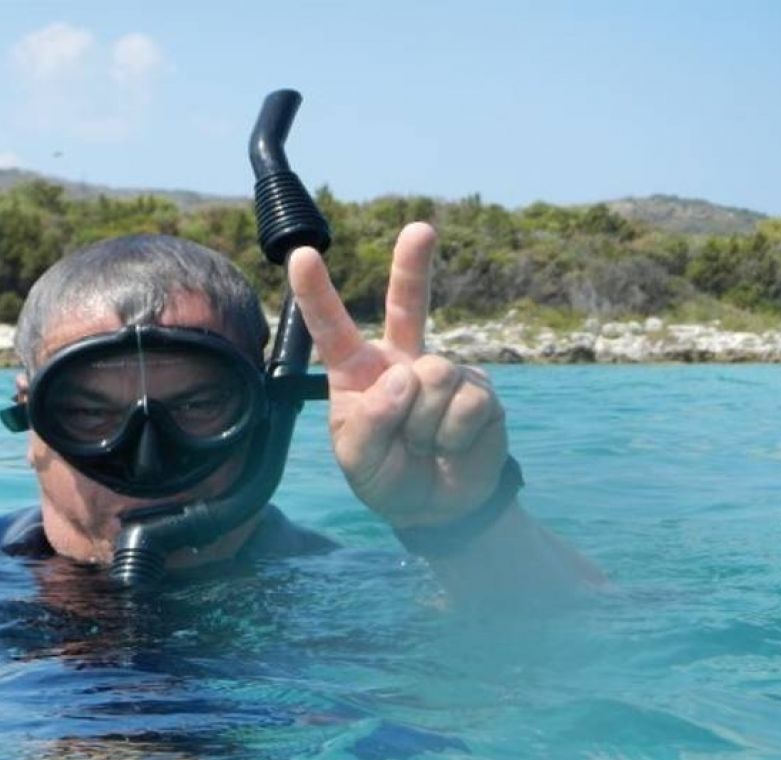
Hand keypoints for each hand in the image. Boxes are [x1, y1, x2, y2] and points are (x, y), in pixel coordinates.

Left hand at [288, 222, 507, 529]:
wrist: (437, 507)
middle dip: (412, 266)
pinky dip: (453, 436)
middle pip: (408, 305)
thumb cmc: (386, 477)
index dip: (317, 293)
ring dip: (425, 424)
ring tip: (423, 444)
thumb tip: (406, 375)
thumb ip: (370, 422)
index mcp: (358, 372)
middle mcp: (401, 362)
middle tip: (420, 230)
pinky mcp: (480, 390)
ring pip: (433, 376)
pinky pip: (466, 404)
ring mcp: (443, 371)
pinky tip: (450, 446)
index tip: (301, 255)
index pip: (332, 329)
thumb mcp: (359, 460)